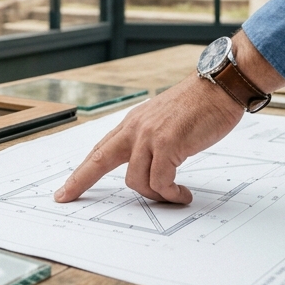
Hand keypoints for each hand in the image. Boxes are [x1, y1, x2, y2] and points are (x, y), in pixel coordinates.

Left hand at [55, 32, 284, 204]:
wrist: (219, 87)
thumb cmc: (199, 106)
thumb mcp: (165, 121)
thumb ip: (151, 141)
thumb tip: (148, 168)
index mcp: (133, 123)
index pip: (99, 150)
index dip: (80, 171)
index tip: (65, 188)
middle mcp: (135, 129)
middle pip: (98, 160)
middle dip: (79, 181)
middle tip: (66, 198)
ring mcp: (149, 136)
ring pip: (135, 181)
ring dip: (155, 195)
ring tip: (172, 194)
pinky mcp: (168, 145)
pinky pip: (161, 182)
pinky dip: (171, 194)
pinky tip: (182, 194)